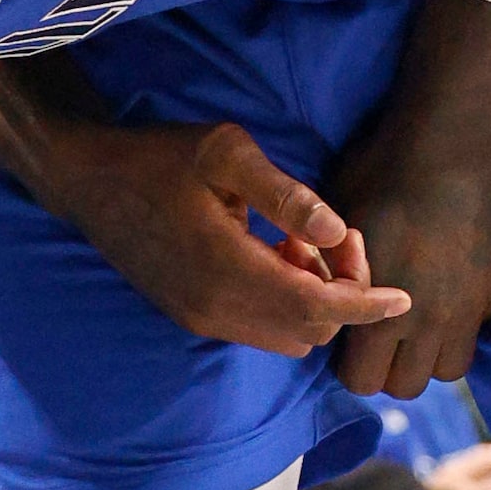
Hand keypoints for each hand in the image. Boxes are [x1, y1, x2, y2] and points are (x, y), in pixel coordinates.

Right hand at [37, 120, 409, 356]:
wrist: (86, 180)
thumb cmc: (157, 156)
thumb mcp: (225, 153)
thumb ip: (286, 195)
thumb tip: (336, 231)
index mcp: (227, 270)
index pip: (317, 308)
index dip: (367, 305)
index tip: (404, 296)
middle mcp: (214, 309)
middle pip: (310, 331)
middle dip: (342, 293)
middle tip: (339, 235)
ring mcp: (200, 318)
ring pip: (287, 337)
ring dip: (312, 301)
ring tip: (301, 243)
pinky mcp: (191, 316)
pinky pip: (259, 330)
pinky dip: (284, 303)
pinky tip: (273, 253)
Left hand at [326, 128, 490, 398]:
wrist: (448, 137)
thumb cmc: (377, 172)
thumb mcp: (335, 226)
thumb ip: (334, 277)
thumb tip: (324, 303)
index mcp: (378, 313)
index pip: (361, 382)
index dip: (352, 364)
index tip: (351, 338)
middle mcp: (430, 322)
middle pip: (408, 387)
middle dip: (392, 368)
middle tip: (384, 336)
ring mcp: (473, 306)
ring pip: (450, 367)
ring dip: (432, 351)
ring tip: (421, 318)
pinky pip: (484, 320)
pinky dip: (468, 313)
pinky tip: (454, 277)